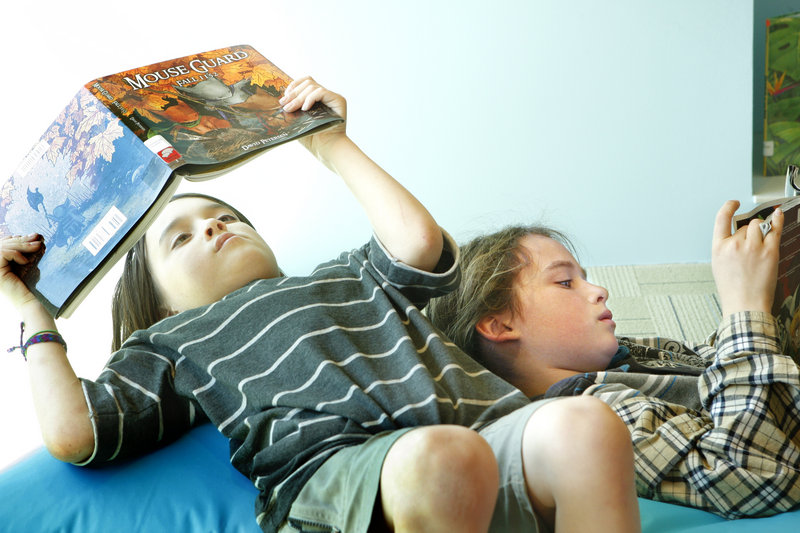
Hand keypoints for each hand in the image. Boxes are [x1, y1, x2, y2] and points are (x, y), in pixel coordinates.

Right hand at [0, 233, 43, 310]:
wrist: (28, 301)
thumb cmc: (28, 285)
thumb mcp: (26, 264)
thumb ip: (24, 251)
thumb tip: (33, 235)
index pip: (2, 243)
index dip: (16, 238)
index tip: (32, 236)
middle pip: (3, 244)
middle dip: (21, 239)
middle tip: (37, 238)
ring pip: (3, 247)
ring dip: (22, 245)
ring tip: (37, 246)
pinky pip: (3, 254)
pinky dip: (15, 254)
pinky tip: (25, 261)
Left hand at [279, 76, 346, 161]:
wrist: (326, 149)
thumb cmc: (313, 139)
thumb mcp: (298, 121)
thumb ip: (293, 109)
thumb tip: (281, 100)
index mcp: (317, 98)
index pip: (305, 82)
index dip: (293, 87)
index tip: (284, 99)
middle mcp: (325, 96)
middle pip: (307, 82)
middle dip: (293, 93)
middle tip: (284, 104)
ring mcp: (332, 97)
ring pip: (312, 86)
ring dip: (299, 97)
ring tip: (291, 109)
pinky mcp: (338, 100)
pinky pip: (320, 92)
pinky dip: (310, 99)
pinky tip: (305, 109)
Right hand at [711, 200, 782, 315]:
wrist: (745, 304)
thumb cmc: (732, 290)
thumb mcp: (718, 265)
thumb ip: (726, 247)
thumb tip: (737, 236)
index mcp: (719, 248)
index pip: (722, 218)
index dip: (729, 207)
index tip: (733, 203)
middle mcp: (735, 244)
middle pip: (746, 226)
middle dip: (749, 233)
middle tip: (751, 247)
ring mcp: (753, 247)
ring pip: (759, 226)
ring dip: (761, 231)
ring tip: (760, 245)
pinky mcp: (769, 252)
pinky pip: (775, 229)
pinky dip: (778, 220)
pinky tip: (778, 214)